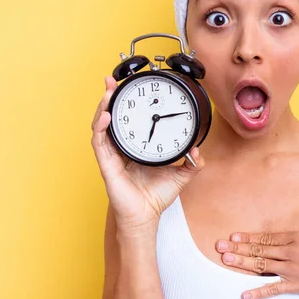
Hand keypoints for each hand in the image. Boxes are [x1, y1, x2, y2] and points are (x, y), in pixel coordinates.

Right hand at [91, 76, 204, 236]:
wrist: (146, 217)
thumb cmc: (156, 197)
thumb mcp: (182, 175)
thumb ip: (193, 162)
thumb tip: (199, 150)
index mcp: (136, 146)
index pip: (129, 120)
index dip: (128, 103)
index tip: (132, 86)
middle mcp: (121, 148)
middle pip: (112, 117)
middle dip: (110, 97)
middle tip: (111, 80)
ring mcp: (112, 155)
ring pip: (102, 125)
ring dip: (103, 107)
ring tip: (107, 91)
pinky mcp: (107, 164)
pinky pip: (100, 142)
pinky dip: (101, 127)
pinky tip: (106, 116)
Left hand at [215, 191, 298, 298]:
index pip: (268, 237)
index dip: (249, 237)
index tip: (234, 236)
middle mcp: (291, 253)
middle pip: (260, 251)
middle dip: (238, 248)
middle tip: (219, 247)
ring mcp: (292, 270)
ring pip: (261, 267)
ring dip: (242, 264)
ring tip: (226, 261)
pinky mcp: (297, 286)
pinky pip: (273, 290)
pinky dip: (258, 293)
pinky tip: (244, 295)